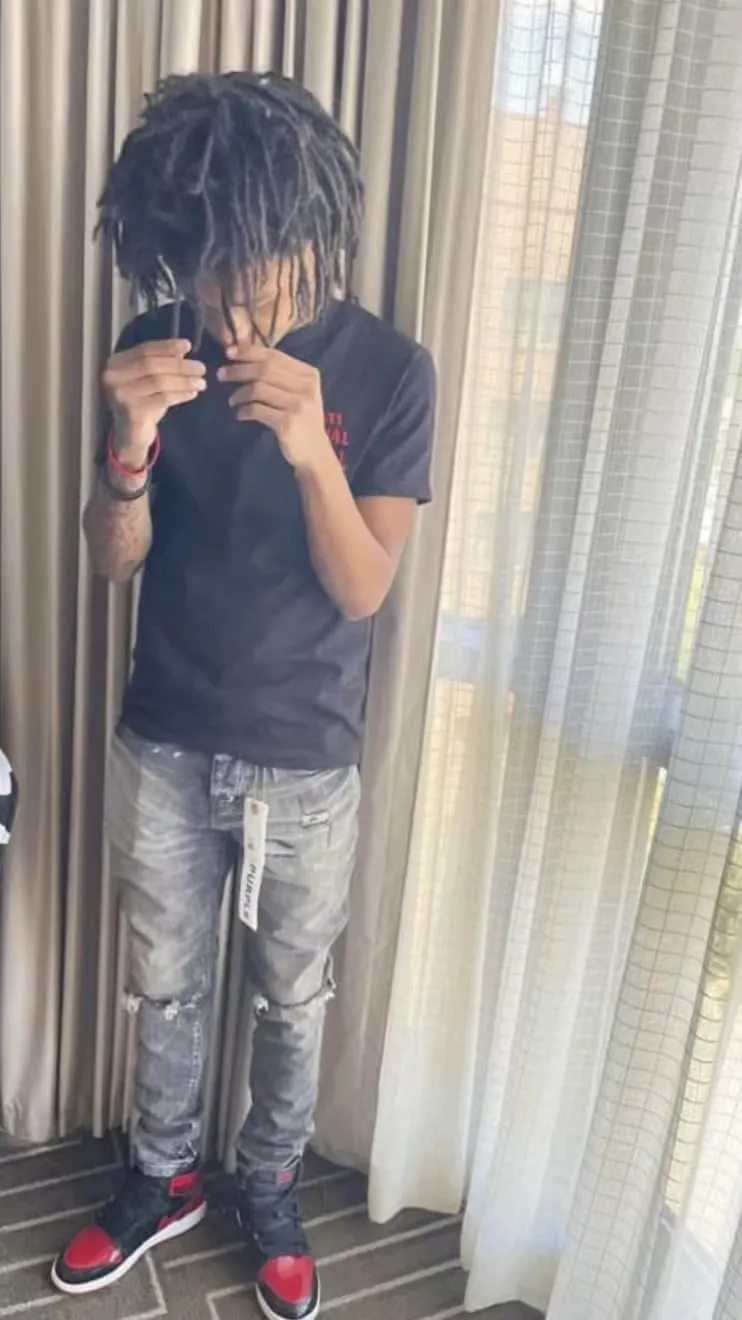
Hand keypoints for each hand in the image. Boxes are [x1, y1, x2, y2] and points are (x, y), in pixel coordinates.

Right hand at [103, 339, 205, 464]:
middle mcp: (113, 377)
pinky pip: (163, 398)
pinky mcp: (132, 411)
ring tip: (201, 382)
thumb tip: (183, 349)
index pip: (144, 350)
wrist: (130, 435)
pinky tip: (193, 394)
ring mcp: (121, 395)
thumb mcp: (149, 380)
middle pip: (152, 365)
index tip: (188, 345)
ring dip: (184, 381)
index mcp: (115, 364)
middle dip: (180, 365)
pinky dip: (181, 395)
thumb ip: (161, 363)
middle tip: (201, 368)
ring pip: (159, 382)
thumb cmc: (141, 403)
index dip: (167, 347)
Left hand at [218, 345, 331, 472]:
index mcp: (308, 375)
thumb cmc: (302, 419)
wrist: (315, 452)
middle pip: (264, 370)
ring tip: (232, 400)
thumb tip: (244, 356)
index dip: (249, 352)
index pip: (274, 356)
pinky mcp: (287, 423)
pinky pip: (257, 409)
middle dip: (238, 370)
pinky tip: (240, 414)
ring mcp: (297, 405)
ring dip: (239, 393)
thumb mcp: (299, 393)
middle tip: (221, 374)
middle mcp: (305, 387)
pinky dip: (244, 410)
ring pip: (258, 389)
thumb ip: (280, 375)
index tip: (229, 352)